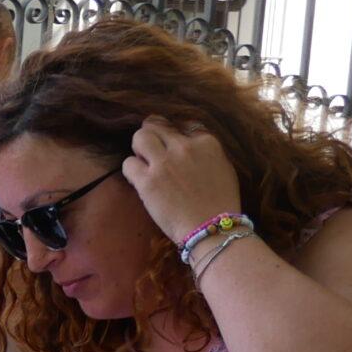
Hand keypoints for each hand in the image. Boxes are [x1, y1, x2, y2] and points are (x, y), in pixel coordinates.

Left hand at [122, 116, 241, 245]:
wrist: (212, 227)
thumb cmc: (220, 202)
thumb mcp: (222, 167)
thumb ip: (204, 151)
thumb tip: (187, 144)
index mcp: (207, 142)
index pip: (182, 124)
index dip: (173, 134)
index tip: (171, 146)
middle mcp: (184, 147)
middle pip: (156, 125)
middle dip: (152, 136)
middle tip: (151, 152)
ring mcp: (164, 162)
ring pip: (140, 137)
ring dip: (138, 148)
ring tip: (144, 163)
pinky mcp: (147, 180)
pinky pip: (128, 163)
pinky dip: (131, 170)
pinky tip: (138, 180)